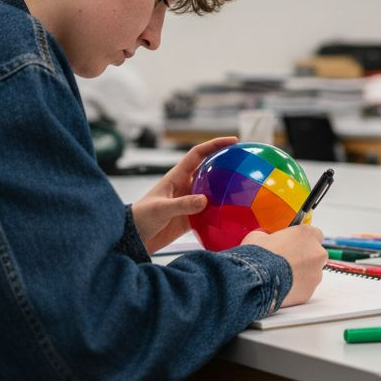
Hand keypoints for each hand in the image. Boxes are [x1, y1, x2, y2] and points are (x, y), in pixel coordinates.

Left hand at [133, 136, 238, 253]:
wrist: (134, 238)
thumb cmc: (141, 218)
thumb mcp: (161, 209)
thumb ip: (182, 205)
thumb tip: (205, 200)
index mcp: (176, 177)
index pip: (198, 154)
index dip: (215, 144)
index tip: (233, 141)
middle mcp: (185, 186)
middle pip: (210, 171)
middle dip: (226, 164)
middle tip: (246, 163)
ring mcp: (189, 202)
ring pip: (212, 192)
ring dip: (226, 190)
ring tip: (247, 190)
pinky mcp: (191, 218)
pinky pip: (210, 212)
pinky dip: (222, 212)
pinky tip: (235, 216)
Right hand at [242, 225, 326, 306]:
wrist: (256, 280)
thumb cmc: (259, 256)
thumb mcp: (258, 236)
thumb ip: (268, 235)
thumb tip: (264, 237)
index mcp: (307, 235)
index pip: (314, 234)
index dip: (302, 240)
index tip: (292, 244)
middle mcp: (316, 253)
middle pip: (315, 255)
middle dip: (303, 258)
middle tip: (285, 261)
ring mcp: (315, 275)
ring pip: (311, 274)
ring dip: (299, 274)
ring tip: (280, 276)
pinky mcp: (309, 293)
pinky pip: (304, 289)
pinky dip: (295, 288)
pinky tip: (281, 287)